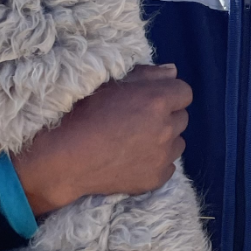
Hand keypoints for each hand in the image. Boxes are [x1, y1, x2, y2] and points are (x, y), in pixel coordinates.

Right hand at [12, 64, 190, 215]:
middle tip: (140, 121)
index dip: (169, 94)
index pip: (184, 92)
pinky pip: (168, 166)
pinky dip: (156, 162)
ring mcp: (163, 155)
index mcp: (157, 100)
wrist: (66, 158)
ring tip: (137, 141)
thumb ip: (147, 75)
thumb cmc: (83, 114)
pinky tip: (134, 160)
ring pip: (177, 143)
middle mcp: (166, 127)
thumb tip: (172, 71)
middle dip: (167, 116)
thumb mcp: (111, 84)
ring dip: (165, 140)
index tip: (152, 100)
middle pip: (182, 117)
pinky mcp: (157, 178)